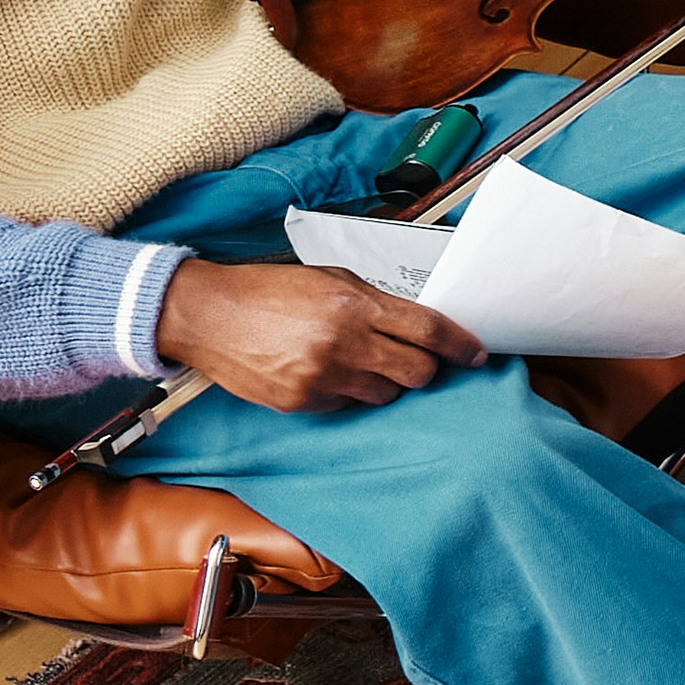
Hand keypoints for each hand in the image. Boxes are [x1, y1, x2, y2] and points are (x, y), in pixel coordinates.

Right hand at [159, 258, 483, 412]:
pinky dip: (348, 392)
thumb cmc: (267, 291)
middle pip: (417, 371)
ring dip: (384, 380)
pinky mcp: (302, 402)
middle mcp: (343, 343)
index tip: (476, 354)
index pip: (429, 331)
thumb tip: (417, 324)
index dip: (461, 346)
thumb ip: (376, 301)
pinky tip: (325, 371)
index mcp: (355, 304)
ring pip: (386, 394)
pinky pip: (348, 405)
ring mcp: (322, 377)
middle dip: (425, 368)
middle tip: (417, 359)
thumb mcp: (330, 279)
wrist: (207, 315)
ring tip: (357, 359)